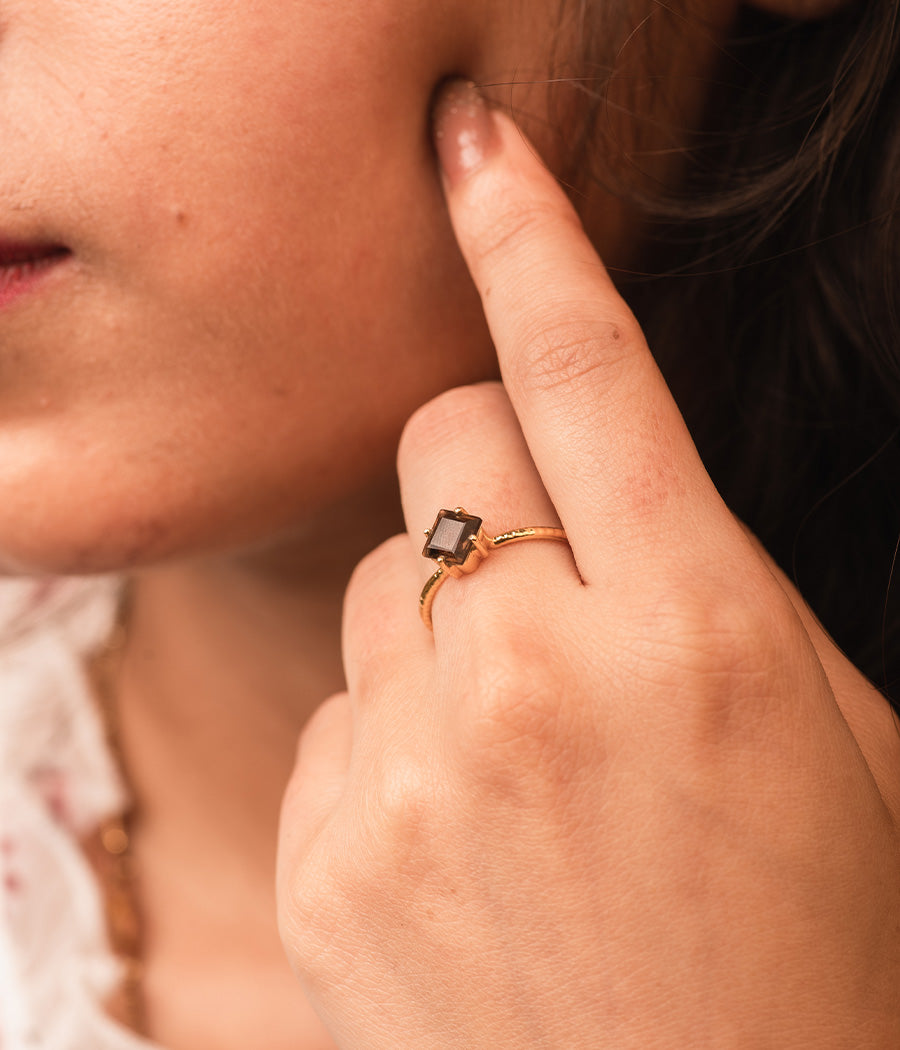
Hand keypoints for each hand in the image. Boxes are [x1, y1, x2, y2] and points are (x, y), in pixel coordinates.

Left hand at [276, 80, 899, 1048]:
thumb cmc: (805, 939)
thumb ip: (700, 583)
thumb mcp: (821, 728)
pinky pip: (334, 714)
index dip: (531, 235)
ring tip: (517, 755)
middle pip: (448, 447)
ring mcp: (415, 776)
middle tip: (547, 583)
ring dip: (440, 629)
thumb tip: (596, 490)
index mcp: (697, 633)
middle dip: (491, 478)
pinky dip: (391, 743)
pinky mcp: (327, 858)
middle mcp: (540, 684)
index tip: (474, 144)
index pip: (591, 371)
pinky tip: (463, 840)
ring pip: (377, 583)